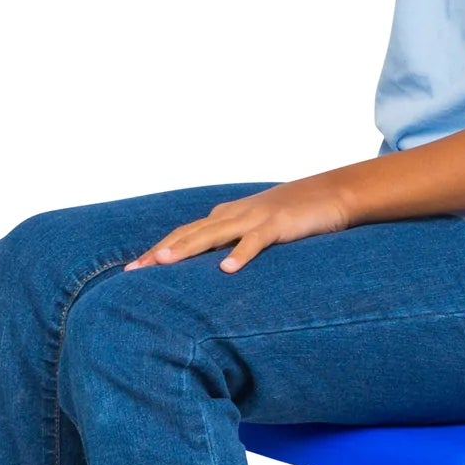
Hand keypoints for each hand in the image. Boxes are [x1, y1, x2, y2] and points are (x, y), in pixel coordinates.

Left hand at [125, 177, 352, 274]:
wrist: (331, 194)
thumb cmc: (293, 215)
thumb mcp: (257, 228)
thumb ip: (233, 242)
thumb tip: (211, 268)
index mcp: (225, 216)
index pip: (184, 233)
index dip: (158, 249)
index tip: (134, 269)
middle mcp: (233, 214)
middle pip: (189, 233)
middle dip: (160, 251)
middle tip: (135, 270)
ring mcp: (255, 218)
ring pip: (214, 234)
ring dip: (187, 248)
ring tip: (163, 263)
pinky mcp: (278, 225)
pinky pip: (256, 241)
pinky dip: (240, 254)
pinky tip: (227, 269)